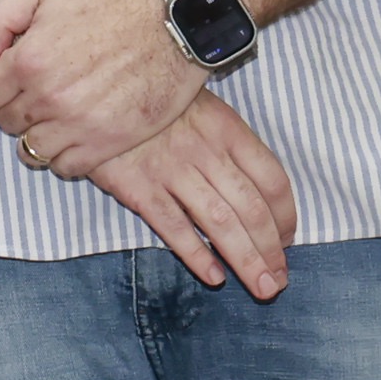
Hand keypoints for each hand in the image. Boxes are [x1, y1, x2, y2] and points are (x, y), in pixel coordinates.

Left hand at [0, 0, 206, 169]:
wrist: (174, 20)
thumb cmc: (108, 0)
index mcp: (28, 61)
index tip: (11, 82)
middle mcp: (49, 98)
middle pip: (8, 125)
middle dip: (16, 110)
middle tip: (38, 94)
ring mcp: (80, 124)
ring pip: (33, 151)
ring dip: (37, 136)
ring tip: (54, 117)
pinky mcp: (110, 141)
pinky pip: (67, 167)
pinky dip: (64, 156)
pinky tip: (74, 133)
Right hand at [86, 94, 297, 296]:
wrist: (92, 92)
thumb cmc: (152, 103)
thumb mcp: (200, 107)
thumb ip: (228, 143)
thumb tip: (258, 191)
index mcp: (227, 130)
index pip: (272, 181)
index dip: (286, 217)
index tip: (287, 240)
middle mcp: (205, 152)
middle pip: (251, 210)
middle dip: (271, 250)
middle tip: (278, 280)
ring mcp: (171, 170)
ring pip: (220, 223)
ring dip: (246, 260)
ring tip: (260, 287)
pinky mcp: (137, 186)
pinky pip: (174, 226)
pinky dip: (197, 254)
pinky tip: (214, 276)